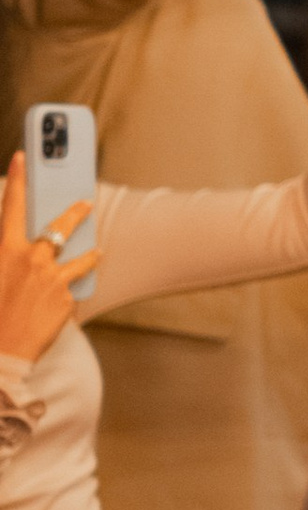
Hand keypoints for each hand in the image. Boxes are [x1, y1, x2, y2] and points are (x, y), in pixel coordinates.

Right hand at [0, 156, 82, 366]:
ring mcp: (51, 277)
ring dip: (89, 252)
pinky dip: (75, 287)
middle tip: (86, 202)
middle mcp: (30, 259)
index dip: (18, 179)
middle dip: (75, 212)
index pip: (11, 206)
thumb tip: (18, 247)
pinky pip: (74, 285)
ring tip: (97, 250)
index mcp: (5, 251)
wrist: (2, 352)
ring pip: (79, 255)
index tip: (24, 157)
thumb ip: (7, 255)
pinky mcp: (66, 297)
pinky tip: (76, 293)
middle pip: (58, 226)